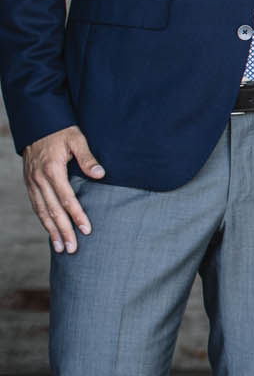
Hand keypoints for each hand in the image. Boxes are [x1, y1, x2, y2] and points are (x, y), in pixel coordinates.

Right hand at [22, 125, 103, 252]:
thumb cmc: (61, 132)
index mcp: (52, 170)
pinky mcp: (30, 184)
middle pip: (52, 210)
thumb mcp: (77, 139)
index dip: (76, 215)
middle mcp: (39, 180)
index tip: (86, 230)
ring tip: (61, 248)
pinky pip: (36, 206)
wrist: (37, 126)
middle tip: (73, 249)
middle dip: (63, 231)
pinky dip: (43, 221)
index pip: (66, 198)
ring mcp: (32, 183)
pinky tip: (50, 232)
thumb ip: (88, 158)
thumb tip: (100, 174)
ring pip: (42, 211)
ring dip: (51, 231)